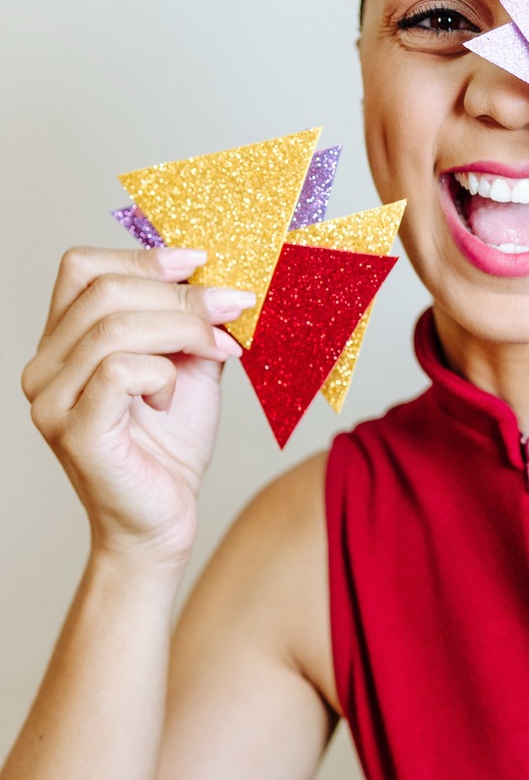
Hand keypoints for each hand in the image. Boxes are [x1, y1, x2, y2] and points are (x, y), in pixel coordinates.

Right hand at [21, 246, 252, 566]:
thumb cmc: (170, 449)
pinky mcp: (74, 432)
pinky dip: (163, 373)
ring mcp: (51, 401)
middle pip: (103, 291)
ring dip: (182, 329)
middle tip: (233, 307)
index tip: (199, 260)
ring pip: (114, 327)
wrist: (163, 524)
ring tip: (220, 351)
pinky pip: (119, 371)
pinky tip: (175, 397)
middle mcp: (44, 368)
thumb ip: (190, 321)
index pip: (82, 268)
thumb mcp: (187, 367)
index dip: (142, 256)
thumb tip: (218, 273)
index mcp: (63, 343)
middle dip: (179, 293)